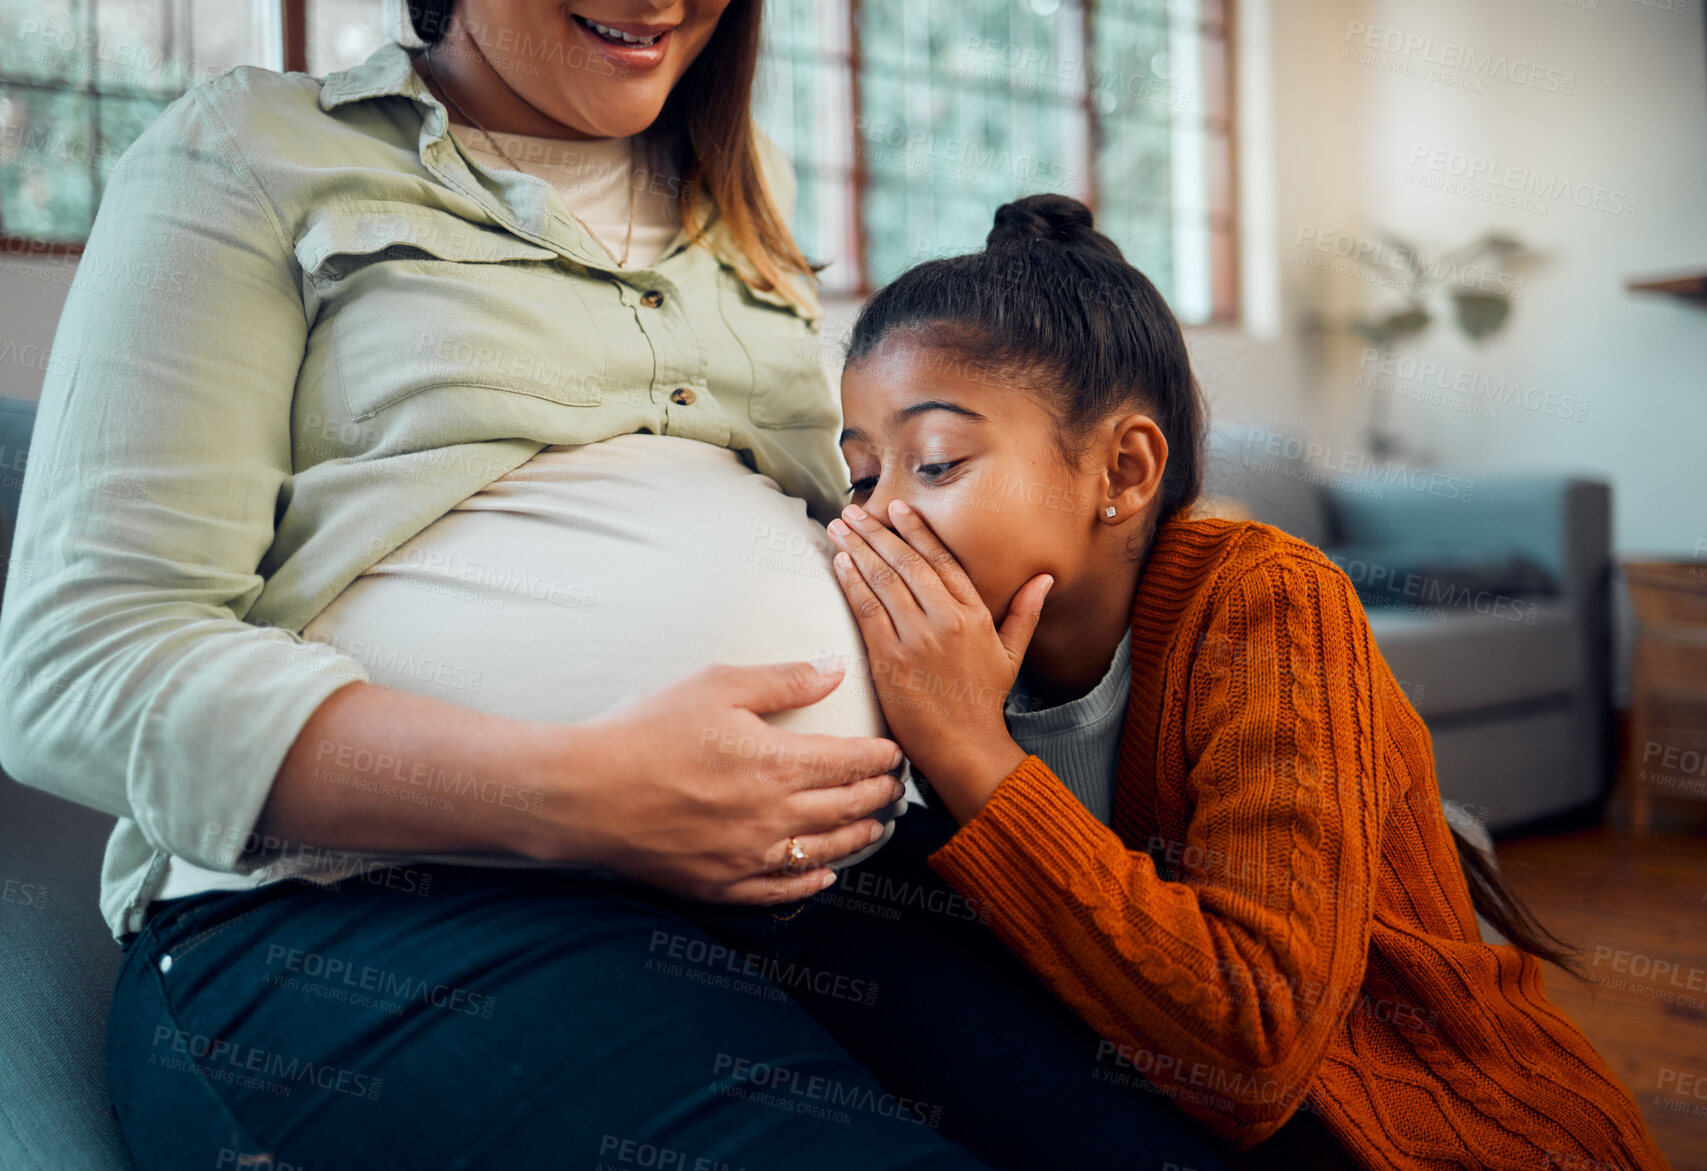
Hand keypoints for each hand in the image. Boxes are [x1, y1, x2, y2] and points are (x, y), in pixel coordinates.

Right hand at [543, 660, 907, 904]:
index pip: (852, 763)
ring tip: (874, 827)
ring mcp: (749, 857)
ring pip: (824, 852)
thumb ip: (783, 680)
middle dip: (878, 797)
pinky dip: (812, 882)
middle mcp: (774, 817)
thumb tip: (835, 668)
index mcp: (778, 763)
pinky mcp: (721, 884)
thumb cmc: (645, 731)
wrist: (584, 793)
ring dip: (857, 838)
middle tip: (894, 789)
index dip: (881, 758)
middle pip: (847, 808)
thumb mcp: (716, 686)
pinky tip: (824, 874)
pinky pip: (781, 891)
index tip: (895, 753)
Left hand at [826, 499, 1049, 823]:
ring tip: (840, 526)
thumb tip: (1045, 579)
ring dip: (858, 549)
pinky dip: (852, 583)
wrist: (964, 748)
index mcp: (974, 615)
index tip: (897, 509)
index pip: (941, 560)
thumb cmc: (984, 701)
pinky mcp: (890, 658)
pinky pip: (867, 611)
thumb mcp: (1011, 654)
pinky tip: (840, 563)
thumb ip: (1025, 612)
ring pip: (883, 581)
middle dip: (877, 532)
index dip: (917, 531)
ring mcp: (916, 639)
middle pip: (906, 563)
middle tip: (854, 510)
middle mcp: (945, 621)